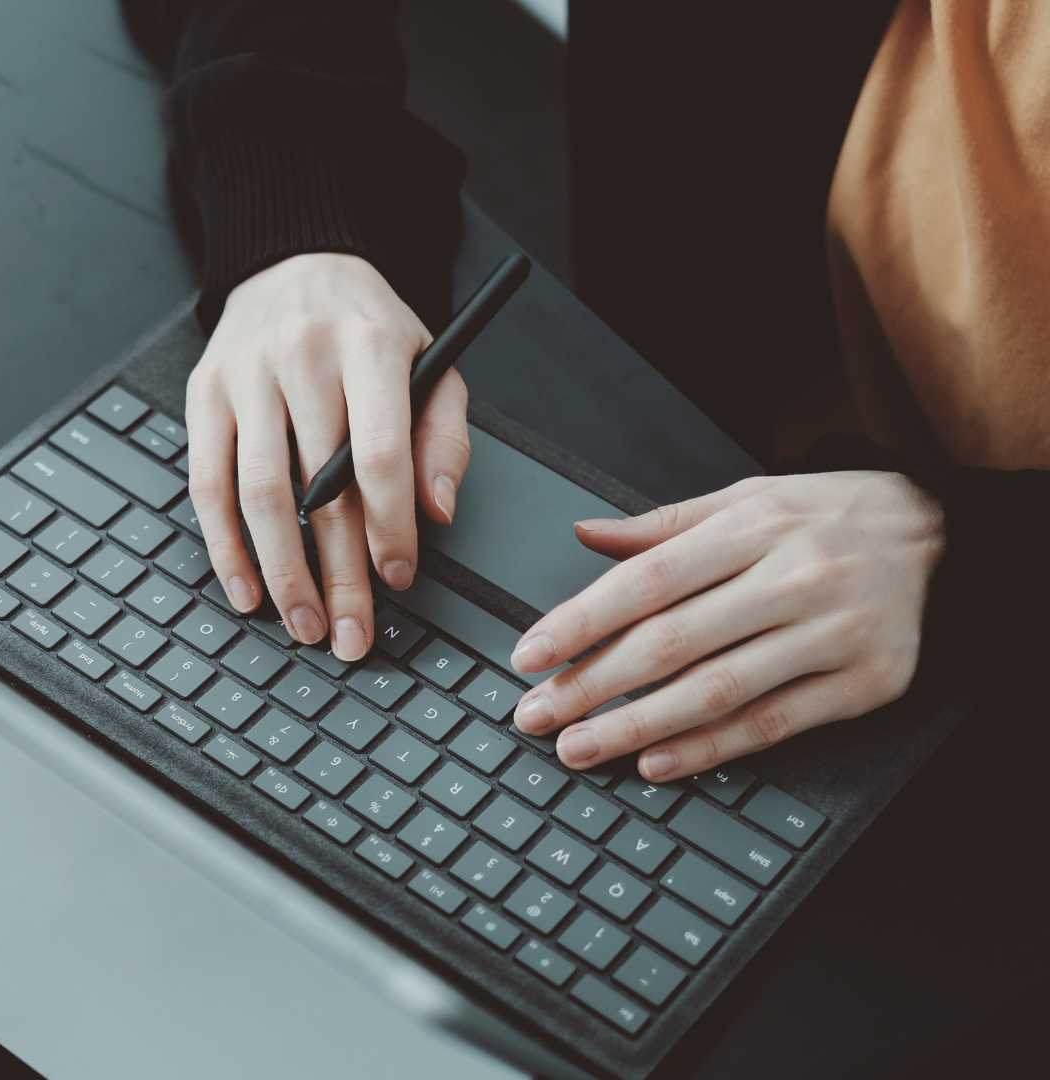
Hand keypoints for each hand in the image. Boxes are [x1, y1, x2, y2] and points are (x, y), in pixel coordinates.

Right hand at [185, 253, 469, 659]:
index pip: (378, 453)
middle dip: (337, 573)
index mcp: (368, 346)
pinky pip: (206, 484)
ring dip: (281, 571)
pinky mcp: (203, 394)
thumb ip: (443, 437)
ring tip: (303, 623)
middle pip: (318, 488)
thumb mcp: (431, 363)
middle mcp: (301, 357)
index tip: (398, 578)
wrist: (293, 262)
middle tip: (350, 633)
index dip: (389, 526)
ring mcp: (245, 376)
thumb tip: (435, 512)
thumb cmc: (367, 328)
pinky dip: (225, 546)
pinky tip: (246, 589)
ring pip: (259, 494)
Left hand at [509, 472, 943, 780]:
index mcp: (753, 528)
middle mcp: (792, 579)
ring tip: (580, 749)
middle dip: (592, 685)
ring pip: (717, 691)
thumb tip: (583, 534)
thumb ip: (662, 525)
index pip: (646, 582)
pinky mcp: (866, 683)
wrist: (941, 532)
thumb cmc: (825, 516)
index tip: (529, 656)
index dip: (580, 622)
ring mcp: (833, 634)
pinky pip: (774, 723)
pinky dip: (711, 749)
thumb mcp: (745, 498)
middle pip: (672, 642)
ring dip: (637, 726)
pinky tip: (657, 763)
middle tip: (536, 716)